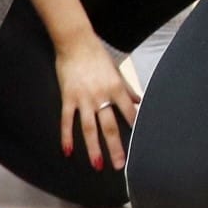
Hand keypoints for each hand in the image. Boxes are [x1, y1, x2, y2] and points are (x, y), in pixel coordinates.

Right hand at [55, 37, 138, 170]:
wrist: (76, 43)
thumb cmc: (98, 55)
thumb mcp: (116, 70)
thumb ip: (127, 88)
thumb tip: (139, 101)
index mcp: (116, 88)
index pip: (128, 112)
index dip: (134, 127)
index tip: (140, 143)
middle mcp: (101, 96)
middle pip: (109, 126)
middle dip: (115, 147)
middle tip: (120, 165)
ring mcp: (83, 99)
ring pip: (89, 129)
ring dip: (93, 148)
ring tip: (98, 165)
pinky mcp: (68, 98)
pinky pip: (67, 121)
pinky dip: (66, 137)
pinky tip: (68, 151)